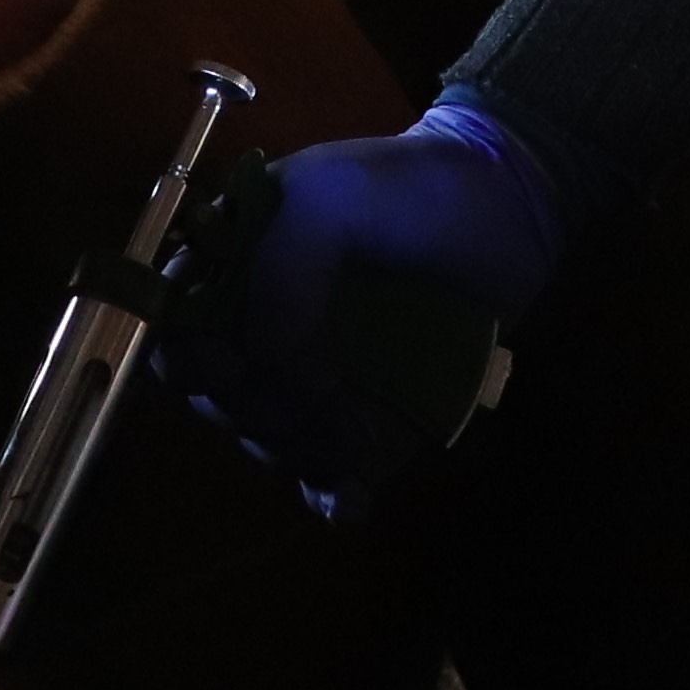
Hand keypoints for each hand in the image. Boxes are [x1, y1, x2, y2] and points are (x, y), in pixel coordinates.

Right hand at [159, 102, 564, 505]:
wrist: (516, 207)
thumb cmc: (417, 188)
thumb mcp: (334, 199)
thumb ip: (281, 269)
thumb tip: (260, 364)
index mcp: (233, 262)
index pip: (173, 328)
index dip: (191, 360)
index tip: (237, 367)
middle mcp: (260, 321)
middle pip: (214, 395)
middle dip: (255, 412)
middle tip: (318, 401)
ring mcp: (312, 372)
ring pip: (266, 438)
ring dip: (298, 451)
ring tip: (354, 436)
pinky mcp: (363, 413)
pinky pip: (326, 471)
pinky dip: (329, 494)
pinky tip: (350, 500)